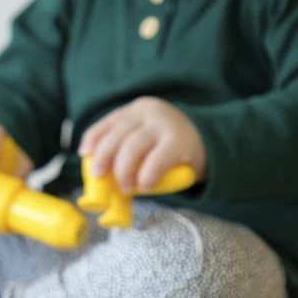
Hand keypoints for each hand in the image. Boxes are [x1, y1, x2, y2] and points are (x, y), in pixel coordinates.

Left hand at [78, 97, 206, 193]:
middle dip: (104, 157)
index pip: (107, 123)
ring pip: (133, 147)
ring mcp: (165, 126)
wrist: (211, 142)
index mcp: (136, 110)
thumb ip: (124, 147)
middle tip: (100, 177)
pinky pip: (155, 161)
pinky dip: (146, 176)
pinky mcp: (179, 142)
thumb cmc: (168, 146)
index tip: (86, 155)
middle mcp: (149, 113)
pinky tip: (145, 186)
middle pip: (117, 135)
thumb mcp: (144, 138)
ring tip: (125, 187)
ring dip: (123, 170)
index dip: (93, 139)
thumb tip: (99, 174)